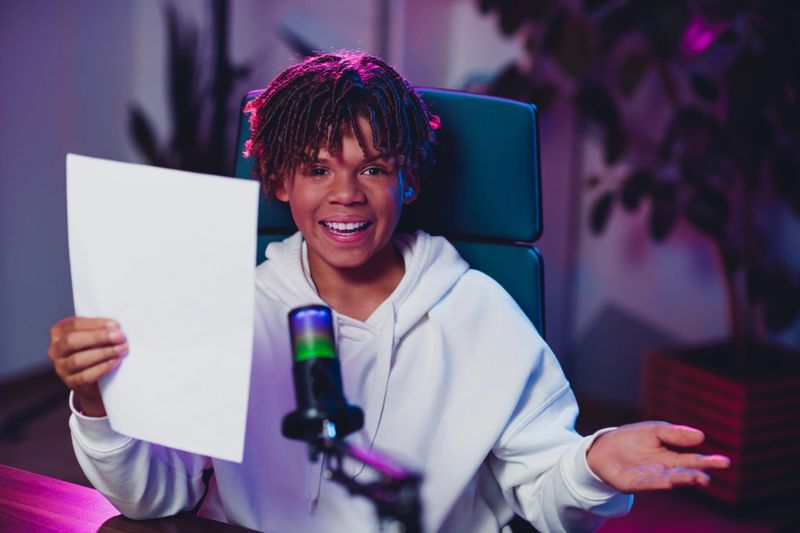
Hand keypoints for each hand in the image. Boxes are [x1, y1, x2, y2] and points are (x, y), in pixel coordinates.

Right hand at [48, 317, 127, 416]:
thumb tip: (115, 328)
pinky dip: (102, 368)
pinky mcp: (71, 382)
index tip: (115, 325)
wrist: (95, 380)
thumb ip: (101, 329)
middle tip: (119, 337)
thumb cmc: (95, 350)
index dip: (96, 324)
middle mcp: (56, 350)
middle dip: (98, 337)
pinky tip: (115, 362)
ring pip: (78, 360)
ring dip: (103, 353)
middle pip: (72, 341)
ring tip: (121, 349)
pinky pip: (85, 376)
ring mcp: (61, 368)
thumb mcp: (94, 336)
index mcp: (59, 333)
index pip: (74, 324)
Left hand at [586, 421, 729, 492]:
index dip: (708, 462)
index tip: (725, 462)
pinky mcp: (630, 483)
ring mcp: (647, 479)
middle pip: (681, 473)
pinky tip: (667, 481)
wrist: (603, 447)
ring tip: (692, 477)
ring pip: (666, 480)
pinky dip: (656, 483)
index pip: (692, 461)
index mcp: (670, 459)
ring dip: (678, 480)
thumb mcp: (654, 431)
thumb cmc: (632, 440)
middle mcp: (662, 471)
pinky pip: (644, 484)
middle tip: (706, 477)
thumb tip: (701, 436)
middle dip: (694, 476)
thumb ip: (675, 434)